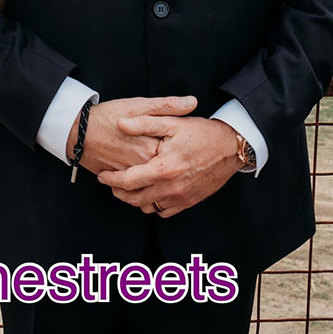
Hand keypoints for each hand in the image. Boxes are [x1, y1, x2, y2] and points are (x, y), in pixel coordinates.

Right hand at [67, 95, 197, 174]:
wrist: (77, 132)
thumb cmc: (107, 115)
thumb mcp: (138, 104)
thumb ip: (166, 105)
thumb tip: (192, 102)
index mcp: (153, 147)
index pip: (177, 153)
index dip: (183, 148)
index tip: (185, 143)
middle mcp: (143, 164)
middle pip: (166, 168)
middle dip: (172, 164)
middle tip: (175, 155)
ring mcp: (131, 174)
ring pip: (152, 181)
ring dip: (159, 176)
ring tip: (163, 167)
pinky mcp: (119, 179)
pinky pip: (136, 186)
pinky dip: (142, 182)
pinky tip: (146, 175)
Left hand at [97, 116, 240, 217]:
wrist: (231, 148)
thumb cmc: (201, 133)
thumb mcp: (172, 122)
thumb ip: (144, 123)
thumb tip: (120, 123)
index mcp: (164, 168)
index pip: (128, 181)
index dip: (110, 179)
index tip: (101, 175)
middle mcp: (172, 187)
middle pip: (134, 199)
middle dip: (118, 192)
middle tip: (110, 182)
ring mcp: (181, 197)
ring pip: (148, 207)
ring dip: (135, 199)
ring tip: (129, 186)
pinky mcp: (190, 202)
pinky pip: (164, 212)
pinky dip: (153, 204)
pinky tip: (149, 191)